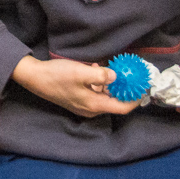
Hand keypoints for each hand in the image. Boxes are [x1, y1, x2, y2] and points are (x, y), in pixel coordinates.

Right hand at [11, 55, 142, 117]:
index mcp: (94, 105)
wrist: (34, 78)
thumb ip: (101, 75)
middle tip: (132, 75)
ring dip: (112, 85)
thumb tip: (116, 76)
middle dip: (125, 90)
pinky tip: (97, 70)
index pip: (122, 108)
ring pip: (105, 97)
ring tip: (114, 69)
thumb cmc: (57, 75)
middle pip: (115, 103)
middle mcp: (91, 109)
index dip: (135, 99)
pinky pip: (95, 94)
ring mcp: (83, 105)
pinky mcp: (77, 99)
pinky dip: (100, 84)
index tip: (144, 88)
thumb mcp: (80, 72)